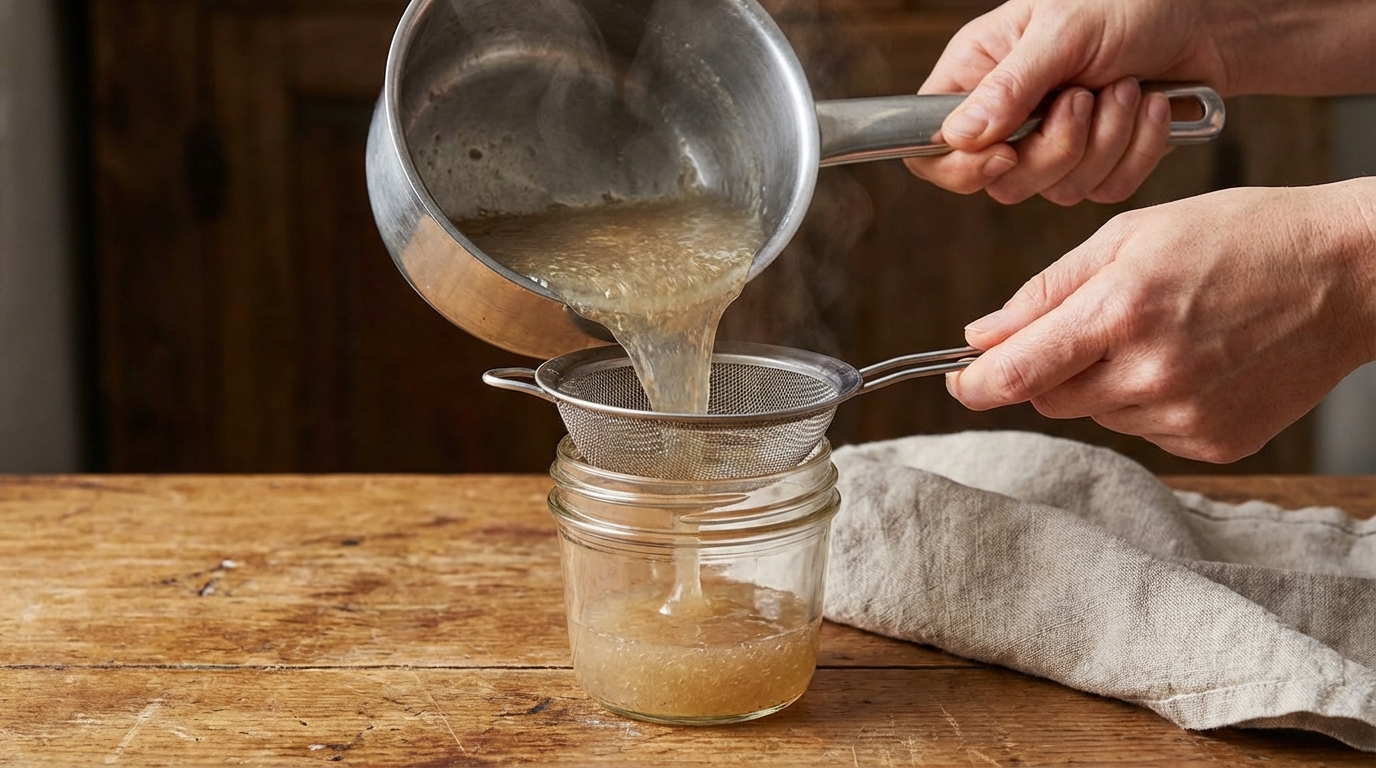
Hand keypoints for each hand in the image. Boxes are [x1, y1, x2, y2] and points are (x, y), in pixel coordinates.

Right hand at [905, 0, 1226, 203]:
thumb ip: (1010, 85)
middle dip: (1056, 148)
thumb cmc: (1129, 2)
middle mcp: (1007, 115)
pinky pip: (1105, 190)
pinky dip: (1137, 151)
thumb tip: (960, 136)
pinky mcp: (1097, 161)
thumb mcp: (1064, 30)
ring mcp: (1051, 143)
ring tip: (1125, 87)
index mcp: (977, 75)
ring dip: (1105, 141)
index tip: (1005, 152)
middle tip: (1084, 96)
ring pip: (1056, 190)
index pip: (931, 148)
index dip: (961, 167)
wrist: (1205, 18)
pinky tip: (1149, 107)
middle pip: (1000, 182)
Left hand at [944, 180, 1375, 461]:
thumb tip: (981, 336)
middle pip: (1048, 398)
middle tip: (1086, 328)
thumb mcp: (1132, 234)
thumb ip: (1047, 290)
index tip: (956, 380)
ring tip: (1160, 331)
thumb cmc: (1242, 237)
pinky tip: (1191, 360)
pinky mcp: (1214, 443)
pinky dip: (1148, 400)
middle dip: (1045, 369)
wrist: (1350, 274)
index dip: (972, 383)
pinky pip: (1146, 429)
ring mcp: (1185, 416)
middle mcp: (1150, 374)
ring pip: (1096, 413)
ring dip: (1101, 381)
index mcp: (1121, 312)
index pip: (1015, 374)